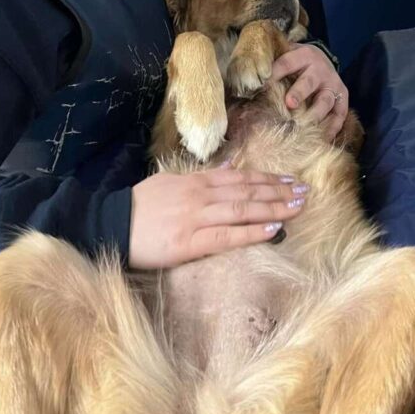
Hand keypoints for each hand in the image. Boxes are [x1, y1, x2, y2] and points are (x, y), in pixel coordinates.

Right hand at [129, 168, 308, 268]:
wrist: (110, 225)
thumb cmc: (138, 207)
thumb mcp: (168, 183)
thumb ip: (198, 178)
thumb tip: (225, 171)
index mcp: (194, 181)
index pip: (238, 177)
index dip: (266, 178)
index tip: (289, 180)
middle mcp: (200, 195)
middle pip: (247, 191)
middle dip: (278, 191)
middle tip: (305, 191)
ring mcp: (196, 217)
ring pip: (243, 209)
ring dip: (274, 208)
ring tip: (297, 207)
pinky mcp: (191, 242)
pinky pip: (228, 236)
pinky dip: (252, 232)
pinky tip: (274, 230)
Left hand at [271, 45, 347, 139]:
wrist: (323, 61)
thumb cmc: (297, 63)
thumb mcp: (287, 54)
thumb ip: (271, 63)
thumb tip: (244, 79)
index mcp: (304, 56)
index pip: (287, 63)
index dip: (274, 73)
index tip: (262, 85)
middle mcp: (320, 70)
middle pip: (309, 82)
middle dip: (299, 93)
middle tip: (290, 104)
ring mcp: (333, 85)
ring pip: (325, 101)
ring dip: (315, 114)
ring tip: (304, 127)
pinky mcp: (342, 99)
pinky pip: (339, 115)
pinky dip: (332, 127)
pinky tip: (323, 138)